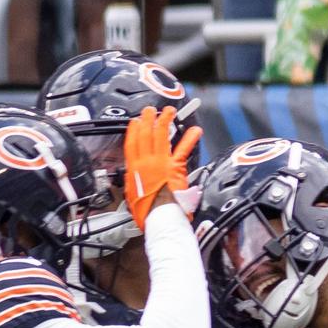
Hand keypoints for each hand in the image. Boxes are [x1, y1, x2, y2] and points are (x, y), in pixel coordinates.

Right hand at [122, 107, 200, 229]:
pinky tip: (195, 129)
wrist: (160, 217)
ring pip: (162, 135)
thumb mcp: (132, 196)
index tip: (135, 121)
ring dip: (165, 120)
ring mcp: (161, 162)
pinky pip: (183, 149)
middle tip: (150, 110)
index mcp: (134, 168)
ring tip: (169, 111)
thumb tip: (133, 179)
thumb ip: (133, 183)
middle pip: (146, 135)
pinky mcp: (175, 166)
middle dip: (148, 119)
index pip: (132, 143)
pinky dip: (190, 138)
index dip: (134, 131)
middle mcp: (146, 161)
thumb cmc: (146, 211)